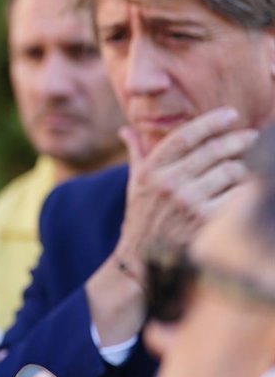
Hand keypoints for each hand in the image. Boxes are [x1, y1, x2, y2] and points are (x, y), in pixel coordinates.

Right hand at [88, 108, 255, 342]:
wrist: (142, 261)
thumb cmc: (142, 218)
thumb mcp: (135, 185)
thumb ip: (136, 155)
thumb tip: (126, 129)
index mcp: (151, 171)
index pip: (185, 137)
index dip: (210, 122)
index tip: (230, 114)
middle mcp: (169, 184)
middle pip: (213, 151)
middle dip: (238, 140)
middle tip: (251, 136)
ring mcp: (189, 203)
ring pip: (231, 172)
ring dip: (244, 167)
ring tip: (250, 164)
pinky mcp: (207, 221)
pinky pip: (238, 196)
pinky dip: (247, 190)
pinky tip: (249, 187)